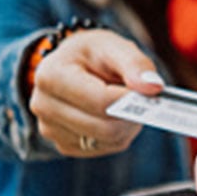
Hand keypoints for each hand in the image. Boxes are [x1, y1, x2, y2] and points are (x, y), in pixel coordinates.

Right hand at [30, 30, 162, 156]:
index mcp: (50, 75)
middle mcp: (43, 106)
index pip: (101, 101)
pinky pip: (105, 148)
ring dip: (127, 125)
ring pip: (108, 141)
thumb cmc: (93, 55)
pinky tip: (113, 115)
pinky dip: (118, 135)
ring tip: (125, 102)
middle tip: (141, 97)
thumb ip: (136, 64)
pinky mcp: (63, 145)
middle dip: (131, 115)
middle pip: (105, 127)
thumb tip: (153, 88)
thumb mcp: (114, 46)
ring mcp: (50, 129)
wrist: (73, 66)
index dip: (131, 99)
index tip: (150, 91)